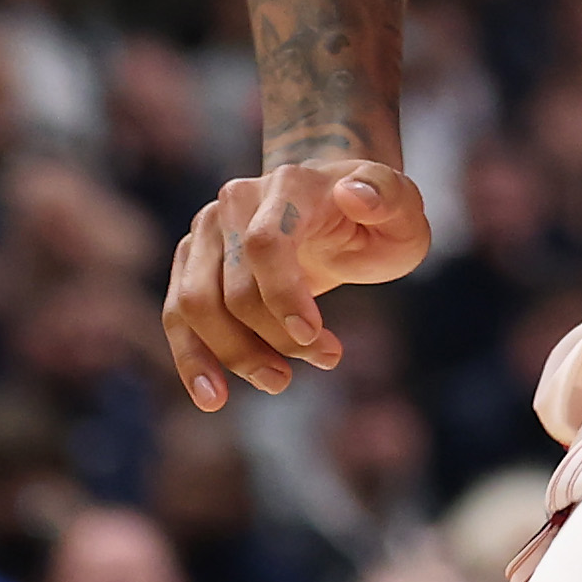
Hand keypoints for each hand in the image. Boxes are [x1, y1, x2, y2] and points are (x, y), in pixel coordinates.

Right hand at [162, 159, 429, 409]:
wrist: (337, 206)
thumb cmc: (376, 215)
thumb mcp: (404, 210)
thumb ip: (390, 198)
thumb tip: (353, 193)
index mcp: (289, 183)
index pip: (264, 243)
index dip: (281, 296)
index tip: (313, 338)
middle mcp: (237, 201)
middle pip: (231, 286)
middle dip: (273, 337)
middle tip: (324, 360)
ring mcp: (207, 230)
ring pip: (197, 306)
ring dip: (235, 355)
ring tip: (279, 382)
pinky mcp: (192, 261)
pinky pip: (178, 315)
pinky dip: (192, 358)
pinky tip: (213, 397)